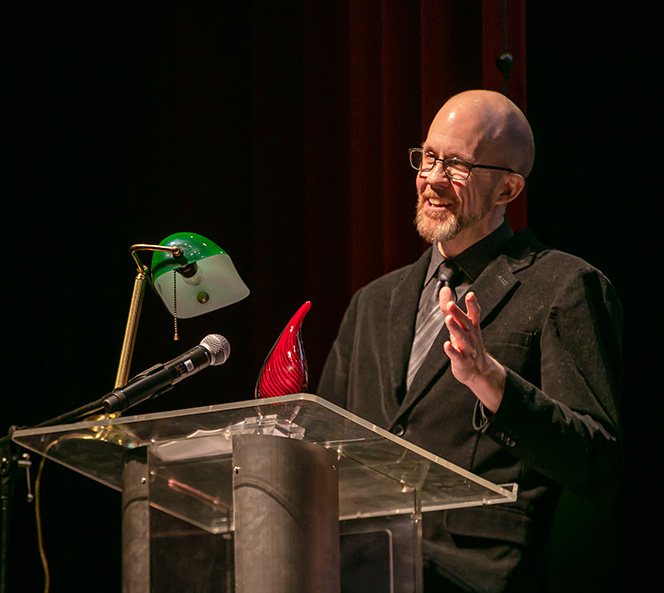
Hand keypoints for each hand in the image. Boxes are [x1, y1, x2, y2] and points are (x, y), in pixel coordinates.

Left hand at [440, 287, 505, 412]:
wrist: (478, 371)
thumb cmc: (467, 343)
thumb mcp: (460, 324)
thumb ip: (449, 307)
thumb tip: (444, 289)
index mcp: (471, 326)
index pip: (474, 313)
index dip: (472, 304)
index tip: (470, 294)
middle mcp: (470, 336)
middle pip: (465, 323)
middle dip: (458, 313)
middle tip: (450, 304)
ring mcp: (467, 349)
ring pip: (461, 338)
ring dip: (455, 328)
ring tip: (448, 319)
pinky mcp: (461, 361)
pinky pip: (457, 356)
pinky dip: (452, 350)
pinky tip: (446, 344)